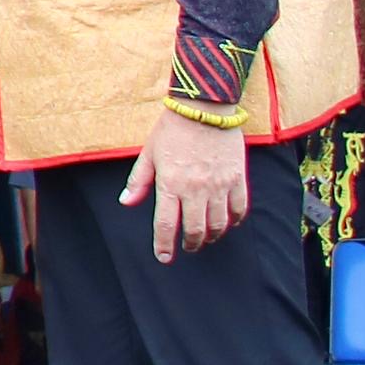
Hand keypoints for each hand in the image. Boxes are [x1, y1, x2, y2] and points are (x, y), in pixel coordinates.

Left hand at [118, 110, 252, 263]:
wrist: (204, 107)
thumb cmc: (172, 129)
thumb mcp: (149, 153)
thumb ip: (139, 181)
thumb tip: (126, 202)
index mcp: (170, 184)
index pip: (166, 225)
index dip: (164, 246)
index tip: (164, 257)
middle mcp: (196, 189)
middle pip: (195, 230)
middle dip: (190, 244)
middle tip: (187, 247)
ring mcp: (219, 185)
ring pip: (218, 224)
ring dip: (211, 236)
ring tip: (205, 237)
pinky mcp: (237, 178)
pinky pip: (239, 208)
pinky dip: (233, 220)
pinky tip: (227, 222)